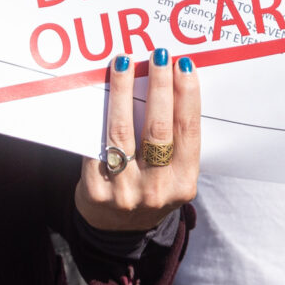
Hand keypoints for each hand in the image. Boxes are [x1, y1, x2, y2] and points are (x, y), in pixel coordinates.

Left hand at [75, 49, 201, 231]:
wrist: (116, 228)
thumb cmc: (150, 188)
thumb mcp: (173, 174)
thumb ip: (175, 142)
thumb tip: (171, 83)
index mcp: (184, 183)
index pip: (188, 131)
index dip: (187, 96)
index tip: (184, 65)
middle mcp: (157, 189)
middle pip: (158, 127)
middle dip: (159, 86)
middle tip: (158, 55)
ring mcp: (125, 192)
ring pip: (123, 130)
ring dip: (123, 91)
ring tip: (123, 62)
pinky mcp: (96, 190)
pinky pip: (96, 145)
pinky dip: (97, 115)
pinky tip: (99, 90)